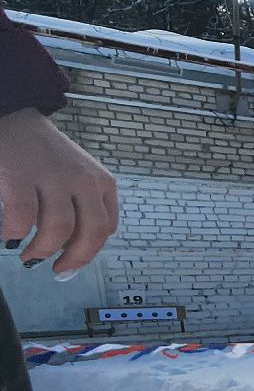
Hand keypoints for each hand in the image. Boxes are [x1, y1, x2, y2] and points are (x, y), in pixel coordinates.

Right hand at [0, 107, 118, 275]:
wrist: (14, 119)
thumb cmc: (44, 155)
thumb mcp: (78, 177)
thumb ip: (83, 207)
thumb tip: (72, 250)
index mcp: (102, 182)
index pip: (106, 228)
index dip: (89, 251)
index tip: (72, 262)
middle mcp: (83, 180)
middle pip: (91, 232)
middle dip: (75, 259)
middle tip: (58, 271)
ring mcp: (54, 177)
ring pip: (58, 229)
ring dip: (43, 250)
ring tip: (28, 256)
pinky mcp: (21, 176)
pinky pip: (23, 217)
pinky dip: (15, 233)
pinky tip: (10, 236)